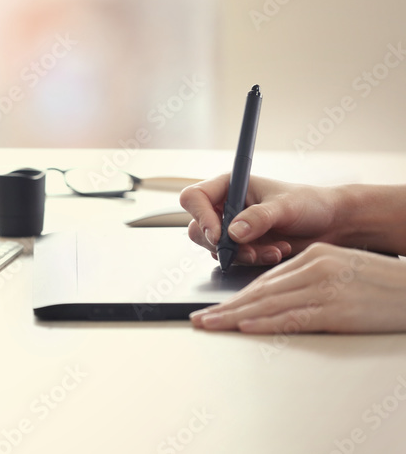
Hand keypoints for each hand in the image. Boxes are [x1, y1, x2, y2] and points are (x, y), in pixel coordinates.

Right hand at [180, 174, 343, 265]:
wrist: (331, 224)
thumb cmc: (310, 203)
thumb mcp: (285, 207)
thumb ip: (258, 218)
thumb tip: (233, 232)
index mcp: (229, 186)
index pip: (194, 197)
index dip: (200, 216)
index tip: (220, 235)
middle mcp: (225, 206)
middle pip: (197, 228)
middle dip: (222, 244)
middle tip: (247, 250)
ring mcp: (232, 228)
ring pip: (214, 248)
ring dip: (242, 255)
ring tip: (273, 250)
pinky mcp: (242, 246)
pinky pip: (233, 259)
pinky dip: (253, 260)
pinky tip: (276, 251)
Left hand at [190, 243, 405, 332]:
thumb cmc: (382, 283)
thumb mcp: (341, 269)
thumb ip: (308, 278)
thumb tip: (275, 298)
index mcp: (314, 257)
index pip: (266, 280)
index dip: (237, 296)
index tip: (216, 308)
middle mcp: (315, 268)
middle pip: (261, 291)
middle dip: (227, 307)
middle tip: (201, 319)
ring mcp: (325, 289)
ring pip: (270, 304)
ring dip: (236, 316)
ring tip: (212, 325)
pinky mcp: (337, 310)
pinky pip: (294, 317)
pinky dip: (268, 322)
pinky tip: (247, 326)